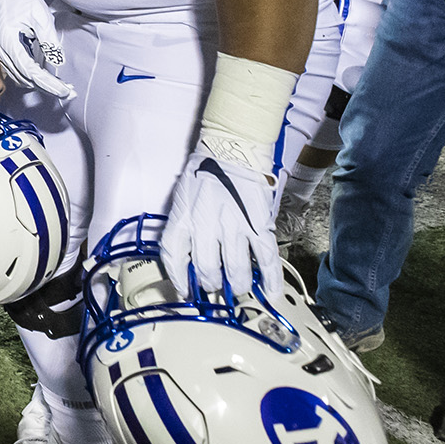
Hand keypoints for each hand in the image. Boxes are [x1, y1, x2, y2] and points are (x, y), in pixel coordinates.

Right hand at [0, 0, 72, 100]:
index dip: (47, 83)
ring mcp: (1, 52)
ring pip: (21, 77)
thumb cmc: (24, 2)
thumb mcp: (41, 17)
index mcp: (9, 41)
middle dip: (46, 87)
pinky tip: (47, 77)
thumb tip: (57, 62)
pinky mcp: (5, 52)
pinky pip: (18, 71)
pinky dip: (33, 77)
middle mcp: (2, 51)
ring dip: (40, 84)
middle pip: (25, 78)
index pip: (29, 70)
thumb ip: (49, 40)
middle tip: (67, 92)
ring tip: (61, 86)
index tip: (63, 90)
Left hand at [160, 142, 280, 301]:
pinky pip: (266, 259)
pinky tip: (270, 294)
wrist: (231, 149)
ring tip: (238, 288)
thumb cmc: (204, 171)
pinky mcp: (259, 226)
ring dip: (237, 285)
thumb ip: (182, 225)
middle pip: (206, 270)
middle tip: (215, 289)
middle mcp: (206, 226)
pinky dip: (270, 280)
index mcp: (183, 218)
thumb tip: (185, 256)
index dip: (179, 280)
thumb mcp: (181, 198)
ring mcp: (234, 227)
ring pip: (236, 270)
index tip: (185, 292)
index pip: (174, 258)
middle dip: (211, 285)